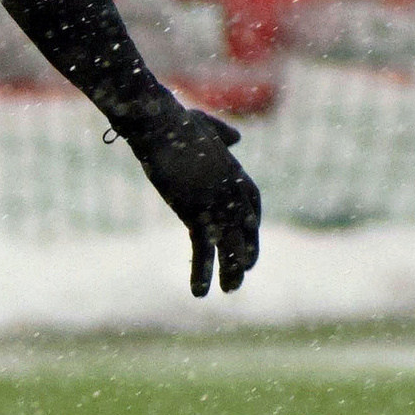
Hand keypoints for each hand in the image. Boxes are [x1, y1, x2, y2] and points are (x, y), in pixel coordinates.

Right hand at [129, 99, 261, 298]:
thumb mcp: (206, 125)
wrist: (160, 125)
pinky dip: (202, 273)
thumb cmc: (177, 121)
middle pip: (246, 230)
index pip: (253, 205)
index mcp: (235, 172)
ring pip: (231, 245)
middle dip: (246, 252)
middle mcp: (232, 192)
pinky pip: (203, 251)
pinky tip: (199, 293)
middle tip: (243, 273)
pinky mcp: (197, 213)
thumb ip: (223, 134)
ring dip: (231, 271)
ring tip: (231, 291)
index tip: (249, 239)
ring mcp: (217, 204)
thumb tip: (237, 139)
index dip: (251, 226)